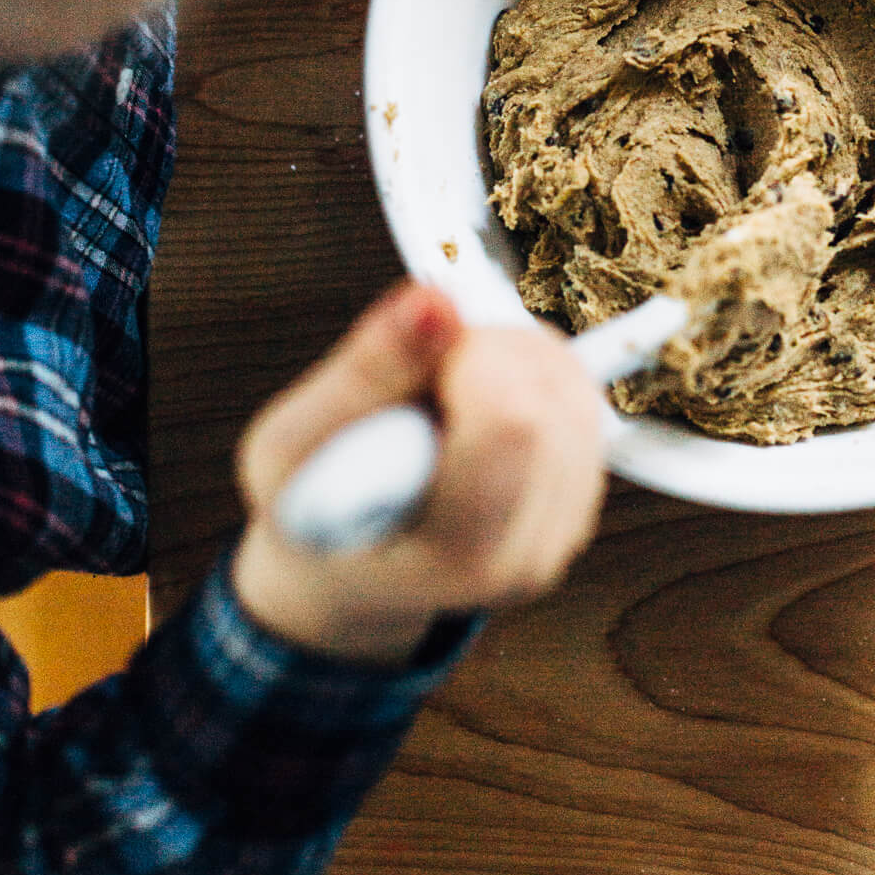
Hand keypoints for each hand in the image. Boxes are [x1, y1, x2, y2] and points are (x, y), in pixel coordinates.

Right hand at [232, 283, 605, 665]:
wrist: (344, 574)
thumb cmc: (310, 517)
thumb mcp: (293, 446)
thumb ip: (367, 371)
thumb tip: (437, 300)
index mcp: (461, 555)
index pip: (516, 425)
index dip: (468, 359)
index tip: (414, 365)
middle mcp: (530, 550)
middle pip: (552, 394)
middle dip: (482, 352)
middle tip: (418, 386)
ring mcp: (564, 524)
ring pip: (571, 383)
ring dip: (504, 358)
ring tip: (437, 400)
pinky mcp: (580, 492)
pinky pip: (577, 391)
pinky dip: (523, 372)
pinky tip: (469, 404)